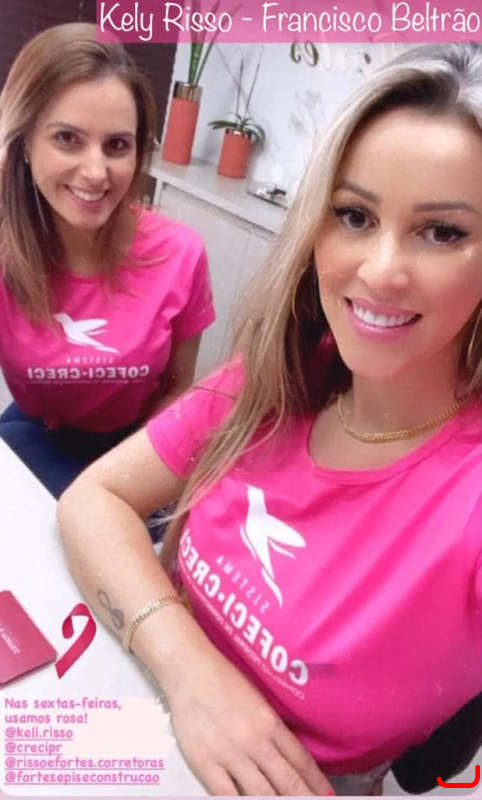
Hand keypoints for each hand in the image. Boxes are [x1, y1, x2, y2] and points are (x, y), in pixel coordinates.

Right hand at [164, 641, 333, 795]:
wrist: (189, 670)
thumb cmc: (223, 678)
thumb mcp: (258, 699)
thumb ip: (272, 727)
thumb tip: (288, 755)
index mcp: (270, 722)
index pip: (301, 760)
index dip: (315, 782)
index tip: (325, 795)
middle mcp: (255, 741)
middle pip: (287, 782)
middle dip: (303, 799)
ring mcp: (230, 755)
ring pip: (262, 795)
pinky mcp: (205, 764)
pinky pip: (227, 796)